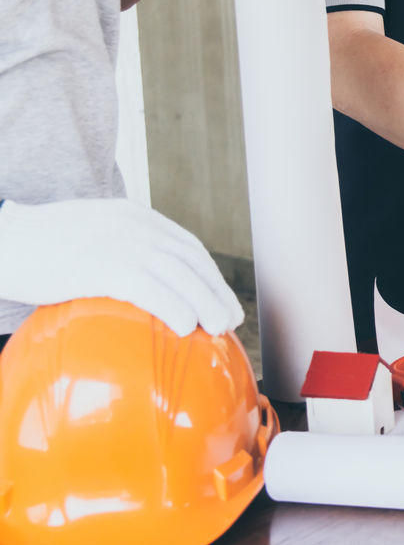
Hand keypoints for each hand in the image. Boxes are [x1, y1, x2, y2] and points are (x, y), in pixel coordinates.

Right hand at [0, 199, 243, 336]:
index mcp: (132, 216)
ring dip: (206, 303)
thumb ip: (111, 252)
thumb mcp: (82, 237)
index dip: (208, 272)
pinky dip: (174, 307)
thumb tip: (131, 286)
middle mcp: (134, 225)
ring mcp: (120, 243)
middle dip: (216, 290)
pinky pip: (150, 289)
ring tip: (220, 328)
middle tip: (231, 318)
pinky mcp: (102, 265)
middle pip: (190, 260)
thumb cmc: (32, 247)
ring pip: (179, 274)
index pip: (185, 244)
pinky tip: (185, 327)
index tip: (220, 294)